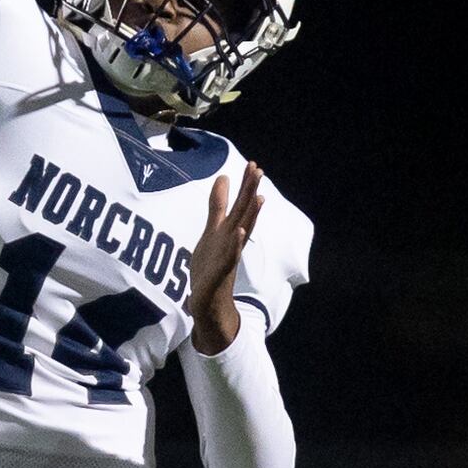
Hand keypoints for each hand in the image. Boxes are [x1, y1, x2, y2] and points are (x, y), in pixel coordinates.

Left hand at [187, 161, 267, 354]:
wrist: (208, 303)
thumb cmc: (210, 266)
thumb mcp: (212, 231)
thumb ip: (218, 206)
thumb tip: (223, 178)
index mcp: (229, 232)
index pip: (241, 206)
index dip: (246, 186)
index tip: (253, 164)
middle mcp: (232, 242)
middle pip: (244, 214)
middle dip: (250, 192)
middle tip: (259, 170)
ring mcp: (228, 256)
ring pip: (241, 232)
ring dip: (250, 215)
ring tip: (259, 197)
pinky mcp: (220, 272)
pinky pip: (230, 257)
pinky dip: (235, 244)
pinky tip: (239, 231)